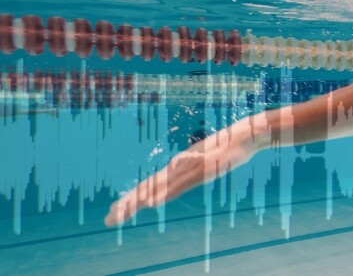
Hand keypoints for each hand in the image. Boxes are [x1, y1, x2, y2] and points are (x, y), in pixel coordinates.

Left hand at [104, 128, 259, 226]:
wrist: (245, 134)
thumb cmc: (226, 146)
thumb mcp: (205, 161)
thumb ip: (191, 168)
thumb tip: (179, 172)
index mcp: (177, 166)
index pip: (149, 185)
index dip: (131, 198)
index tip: (116, 209)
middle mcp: (177, 167)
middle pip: (147, 188)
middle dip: (127, 204)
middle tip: (108, 219)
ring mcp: (188, 169)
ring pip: (158, 188)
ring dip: (137, 202)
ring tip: (120, 214)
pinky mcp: (201, 171)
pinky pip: (179, 186)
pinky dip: (163, 195)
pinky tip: (152, 203)